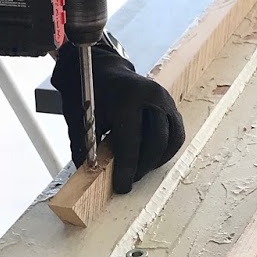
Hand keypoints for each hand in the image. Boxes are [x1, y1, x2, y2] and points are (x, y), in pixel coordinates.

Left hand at [51, 39, 185, 192]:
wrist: (103, 70)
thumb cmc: (90, 94)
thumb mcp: (80, 117)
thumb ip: (84, 146)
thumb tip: (89, 175)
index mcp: (126, 98)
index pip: (131, 141)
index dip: (127, 168)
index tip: (122, 186)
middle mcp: (152, 96)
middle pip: (155, 142)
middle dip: (142, 167)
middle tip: (129, 180)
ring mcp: (166, 100)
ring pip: (169, 140)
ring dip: (155, 161)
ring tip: (139, 170)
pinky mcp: (172, 106)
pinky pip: (176, 134)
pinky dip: (166, 151)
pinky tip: (151, 159)